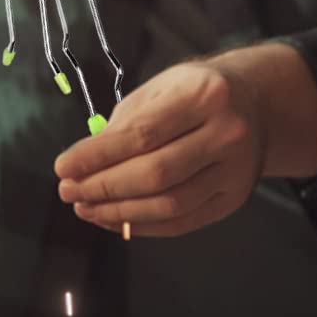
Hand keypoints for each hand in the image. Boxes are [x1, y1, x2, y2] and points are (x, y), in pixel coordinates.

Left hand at [55, 57, 265, 236]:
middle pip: (155, 173)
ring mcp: (236, 170)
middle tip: (68, 191)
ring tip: (85, 208)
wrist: (253, 104)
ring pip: (170, 204)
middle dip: (103, 187)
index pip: (141, 135)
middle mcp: (228, 134)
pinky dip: (143, 226)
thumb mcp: (158, 90)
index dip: (97, 156)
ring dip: (119, 212)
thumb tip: (81, 163)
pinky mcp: (234, 198)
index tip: (63, 167)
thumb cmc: (192, 94)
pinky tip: (113, 219)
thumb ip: (122, 124)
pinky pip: (184, 221)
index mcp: (205, 95)